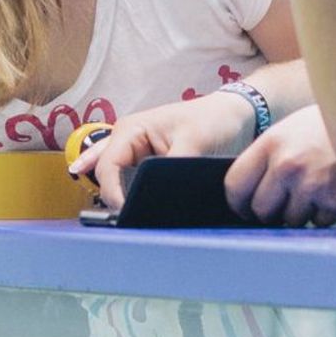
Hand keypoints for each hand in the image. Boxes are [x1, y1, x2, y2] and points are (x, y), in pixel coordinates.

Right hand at [73, 92, 257, 208]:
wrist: (233, 116)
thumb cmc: (213, 119)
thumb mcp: (195, 142)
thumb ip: (172, 168)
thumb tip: (157, 196)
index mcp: (131, 130)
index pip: (107, 167)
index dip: (113, 193)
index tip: (127, 213)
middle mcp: (126, 140)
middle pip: (105, 175)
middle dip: (113, 197)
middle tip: (128, 220)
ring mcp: (134, 152)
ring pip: (110, 177)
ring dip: (112, 195)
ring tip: (116, 216)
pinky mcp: (144, 163)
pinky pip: (122, 177)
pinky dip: (114, 189)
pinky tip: (102, 200)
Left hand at [224, 107, 335, 227]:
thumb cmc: (325, 128)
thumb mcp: (288, 132)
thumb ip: (267, 160)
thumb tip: (248, 197)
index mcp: (270, 144)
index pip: (235, 185)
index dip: (238, 202)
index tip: (245, 207)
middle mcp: (287, 165)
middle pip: (261, 210)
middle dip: (270, 212)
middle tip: (282, 204)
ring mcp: (312, 184)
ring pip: (290, 220)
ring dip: (299, 212)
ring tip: (313, 190)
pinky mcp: (335, 200)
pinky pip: (318, 222)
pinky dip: (323, 213)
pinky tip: (331, 192)